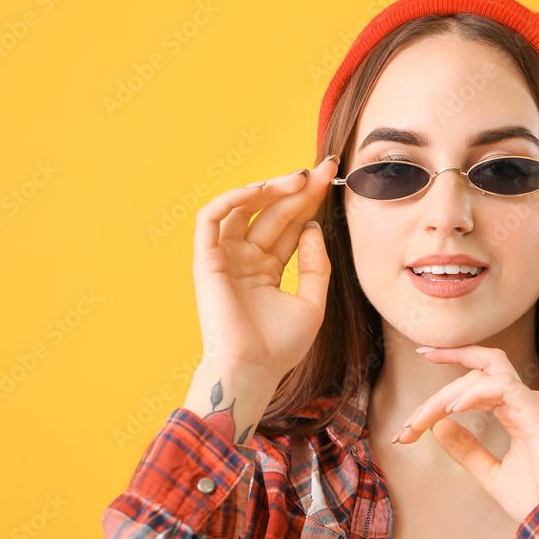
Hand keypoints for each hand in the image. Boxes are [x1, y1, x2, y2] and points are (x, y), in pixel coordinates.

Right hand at [191, 155, 338, 377]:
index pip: (291, 226)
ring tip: (298, 178)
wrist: (254, 369)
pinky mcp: (207, 260)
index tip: (331, 178)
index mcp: (268, 269)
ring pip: (244, 209)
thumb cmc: (281, 346)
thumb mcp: (313, 301)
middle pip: (273, 213)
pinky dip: (232, 199)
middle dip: (298, 189)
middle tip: (323, 169)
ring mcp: (226, 258)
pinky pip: (212, 219)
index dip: (309, 201)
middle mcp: (246, 259)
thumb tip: (313, 227)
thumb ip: (316, 263)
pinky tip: (260, 190)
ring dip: (270, 189)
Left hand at [390, 346, 538, 523]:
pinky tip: (452, 409)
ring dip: (448, 395)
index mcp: (514, 409)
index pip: (477, 375)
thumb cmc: (536, 498)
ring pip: (483, 375)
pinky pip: (502, 386)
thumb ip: (467, 449)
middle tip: (408, 424)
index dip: (451, 360)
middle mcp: (522, 400)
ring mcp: (531, 403)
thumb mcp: (490, 473)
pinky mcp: (536, 411)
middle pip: (474, 373)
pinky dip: (474, 393)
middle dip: (436, 396)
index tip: (423, 354)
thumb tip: (440, 427)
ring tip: (424, 420)